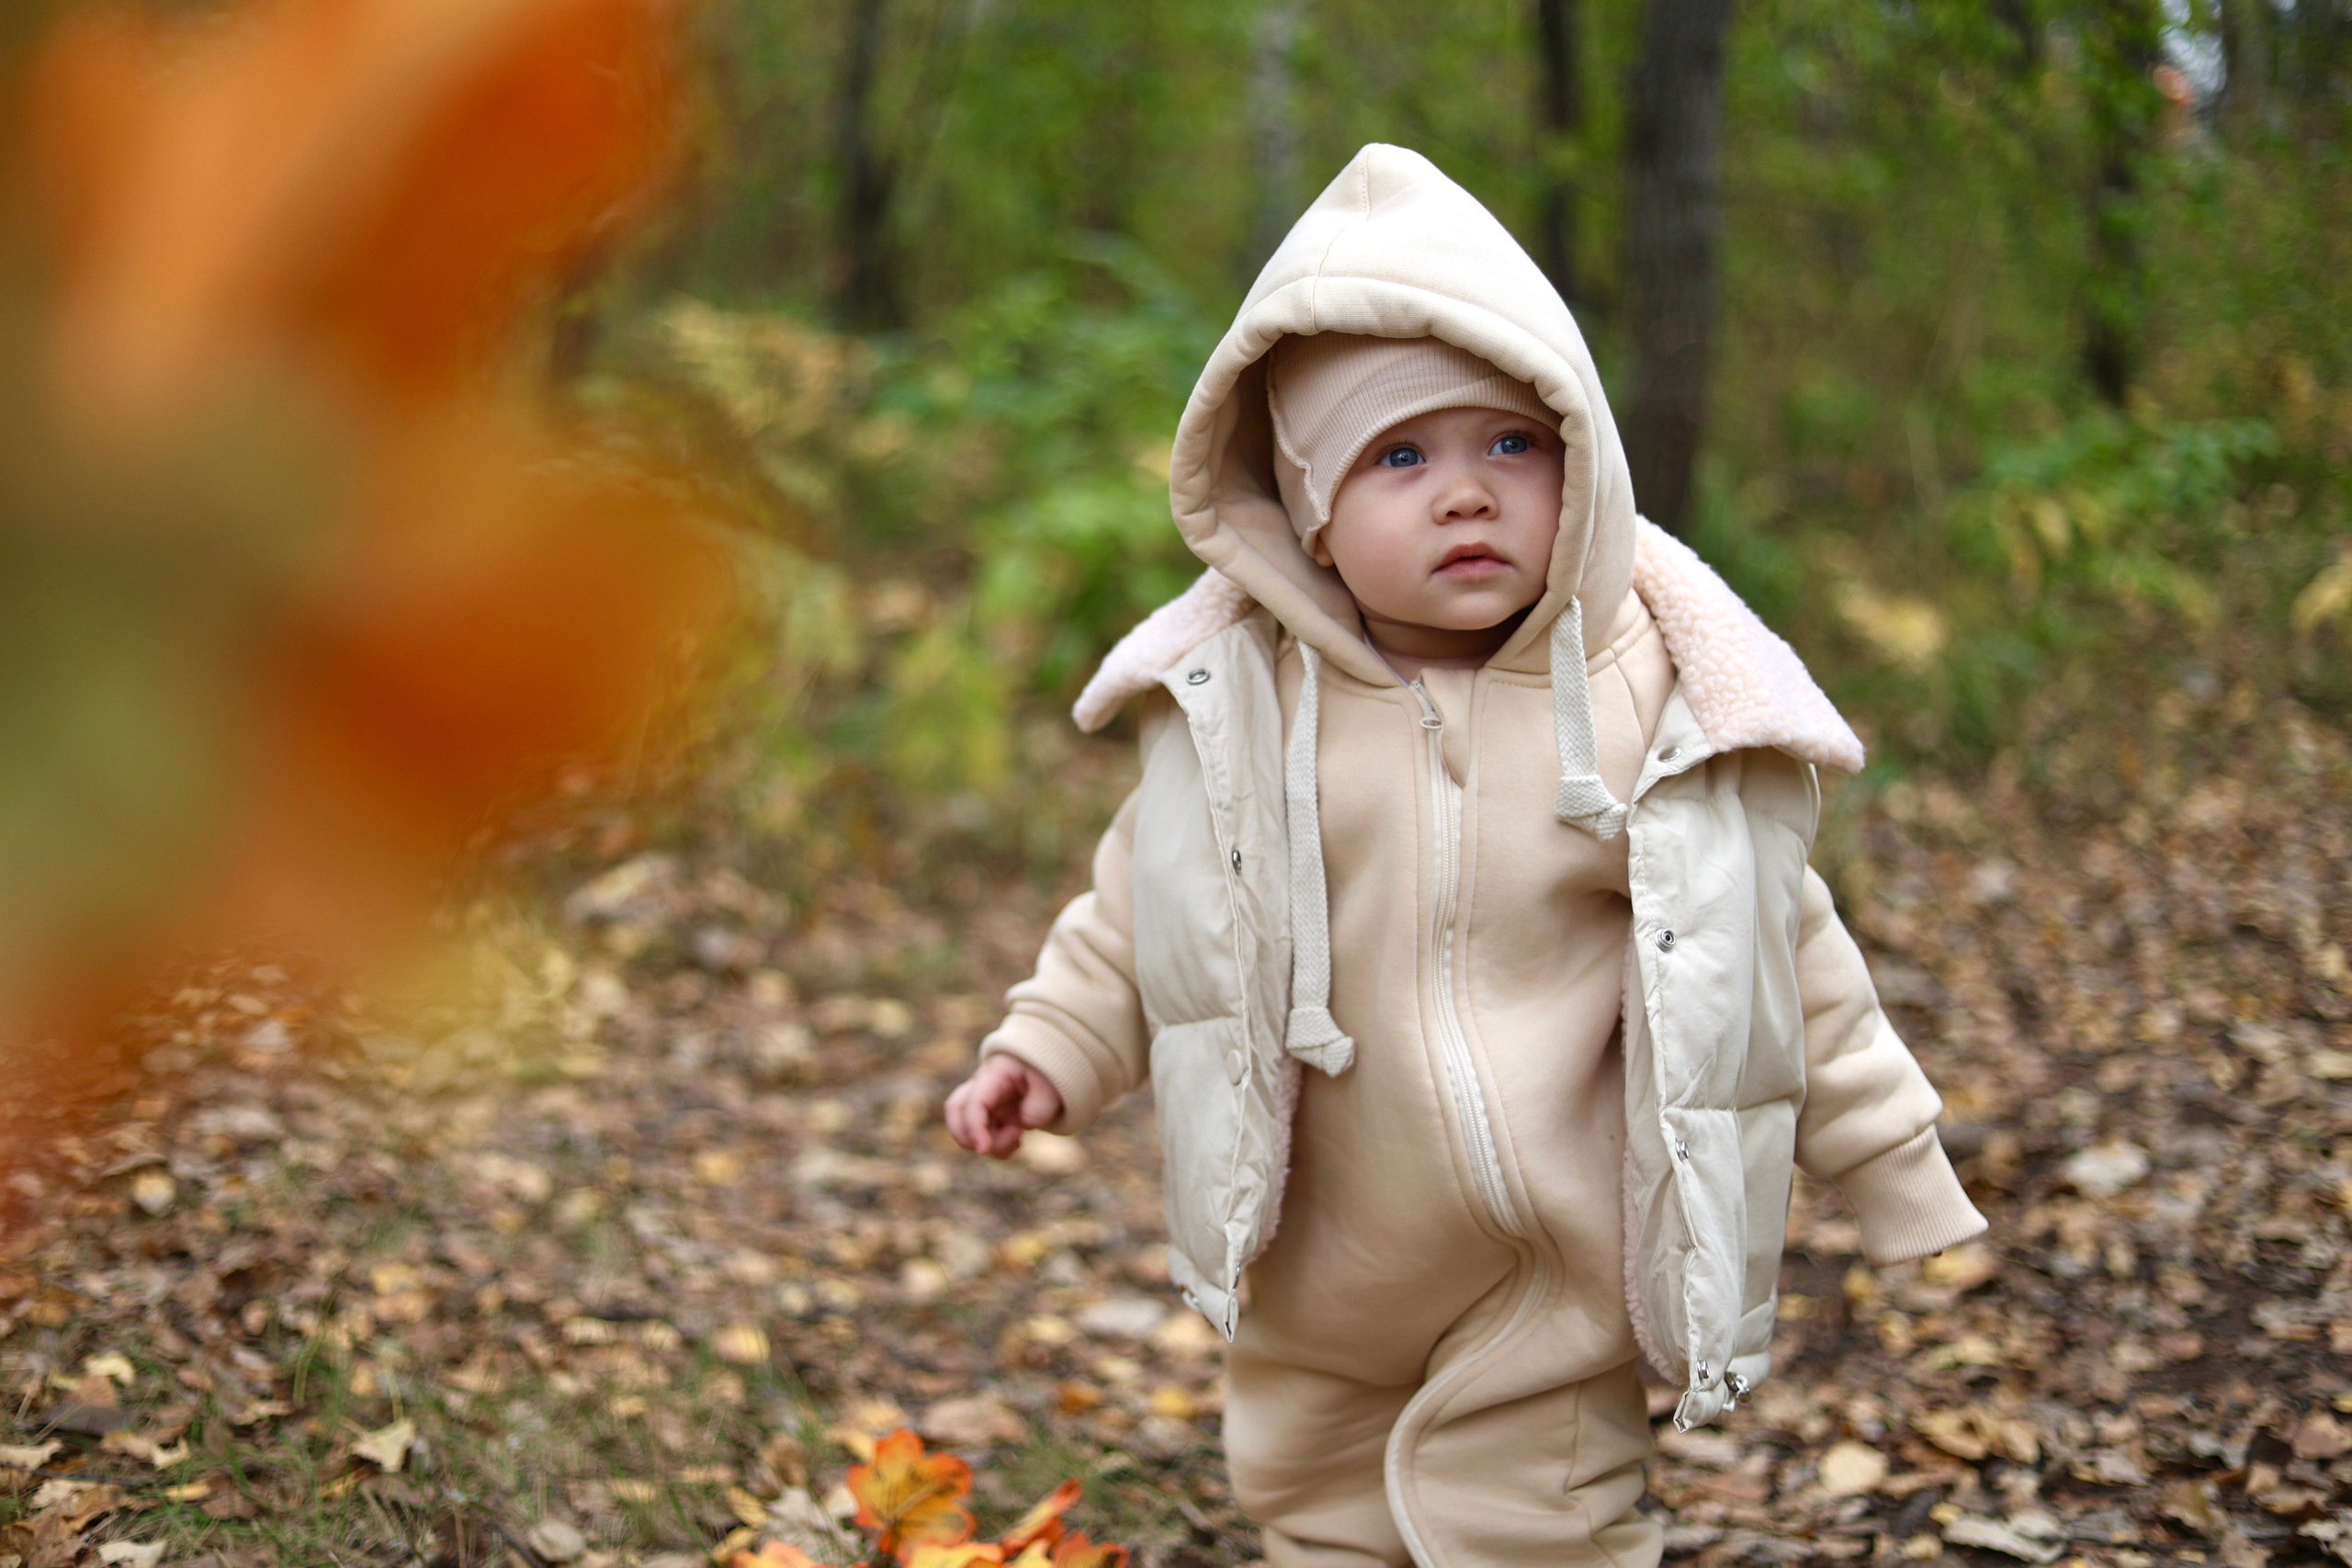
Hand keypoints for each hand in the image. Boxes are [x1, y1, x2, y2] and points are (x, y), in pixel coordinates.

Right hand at [944, 1054, 1063, 1157]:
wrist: (1047, 1072)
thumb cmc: (1045, 1073)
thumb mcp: (1049, 1086)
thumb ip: (1039, 1106)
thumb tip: (1023, 1123)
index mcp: (994, 1075)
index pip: (973, 1101)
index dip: (973, 1128)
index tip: (983, 1150)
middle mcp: (982, 1089)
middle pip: (955, 1113)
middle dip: (969, 1137)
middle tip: (1002, 1143)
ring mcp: (984, 1105)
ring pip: (967, 1130)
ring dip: (991, 1145)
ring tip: (1018, 1139)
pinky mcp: (990, 1119)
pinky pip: (983, 1138)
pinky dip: (996, 1148)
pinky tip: (1016, 1142)